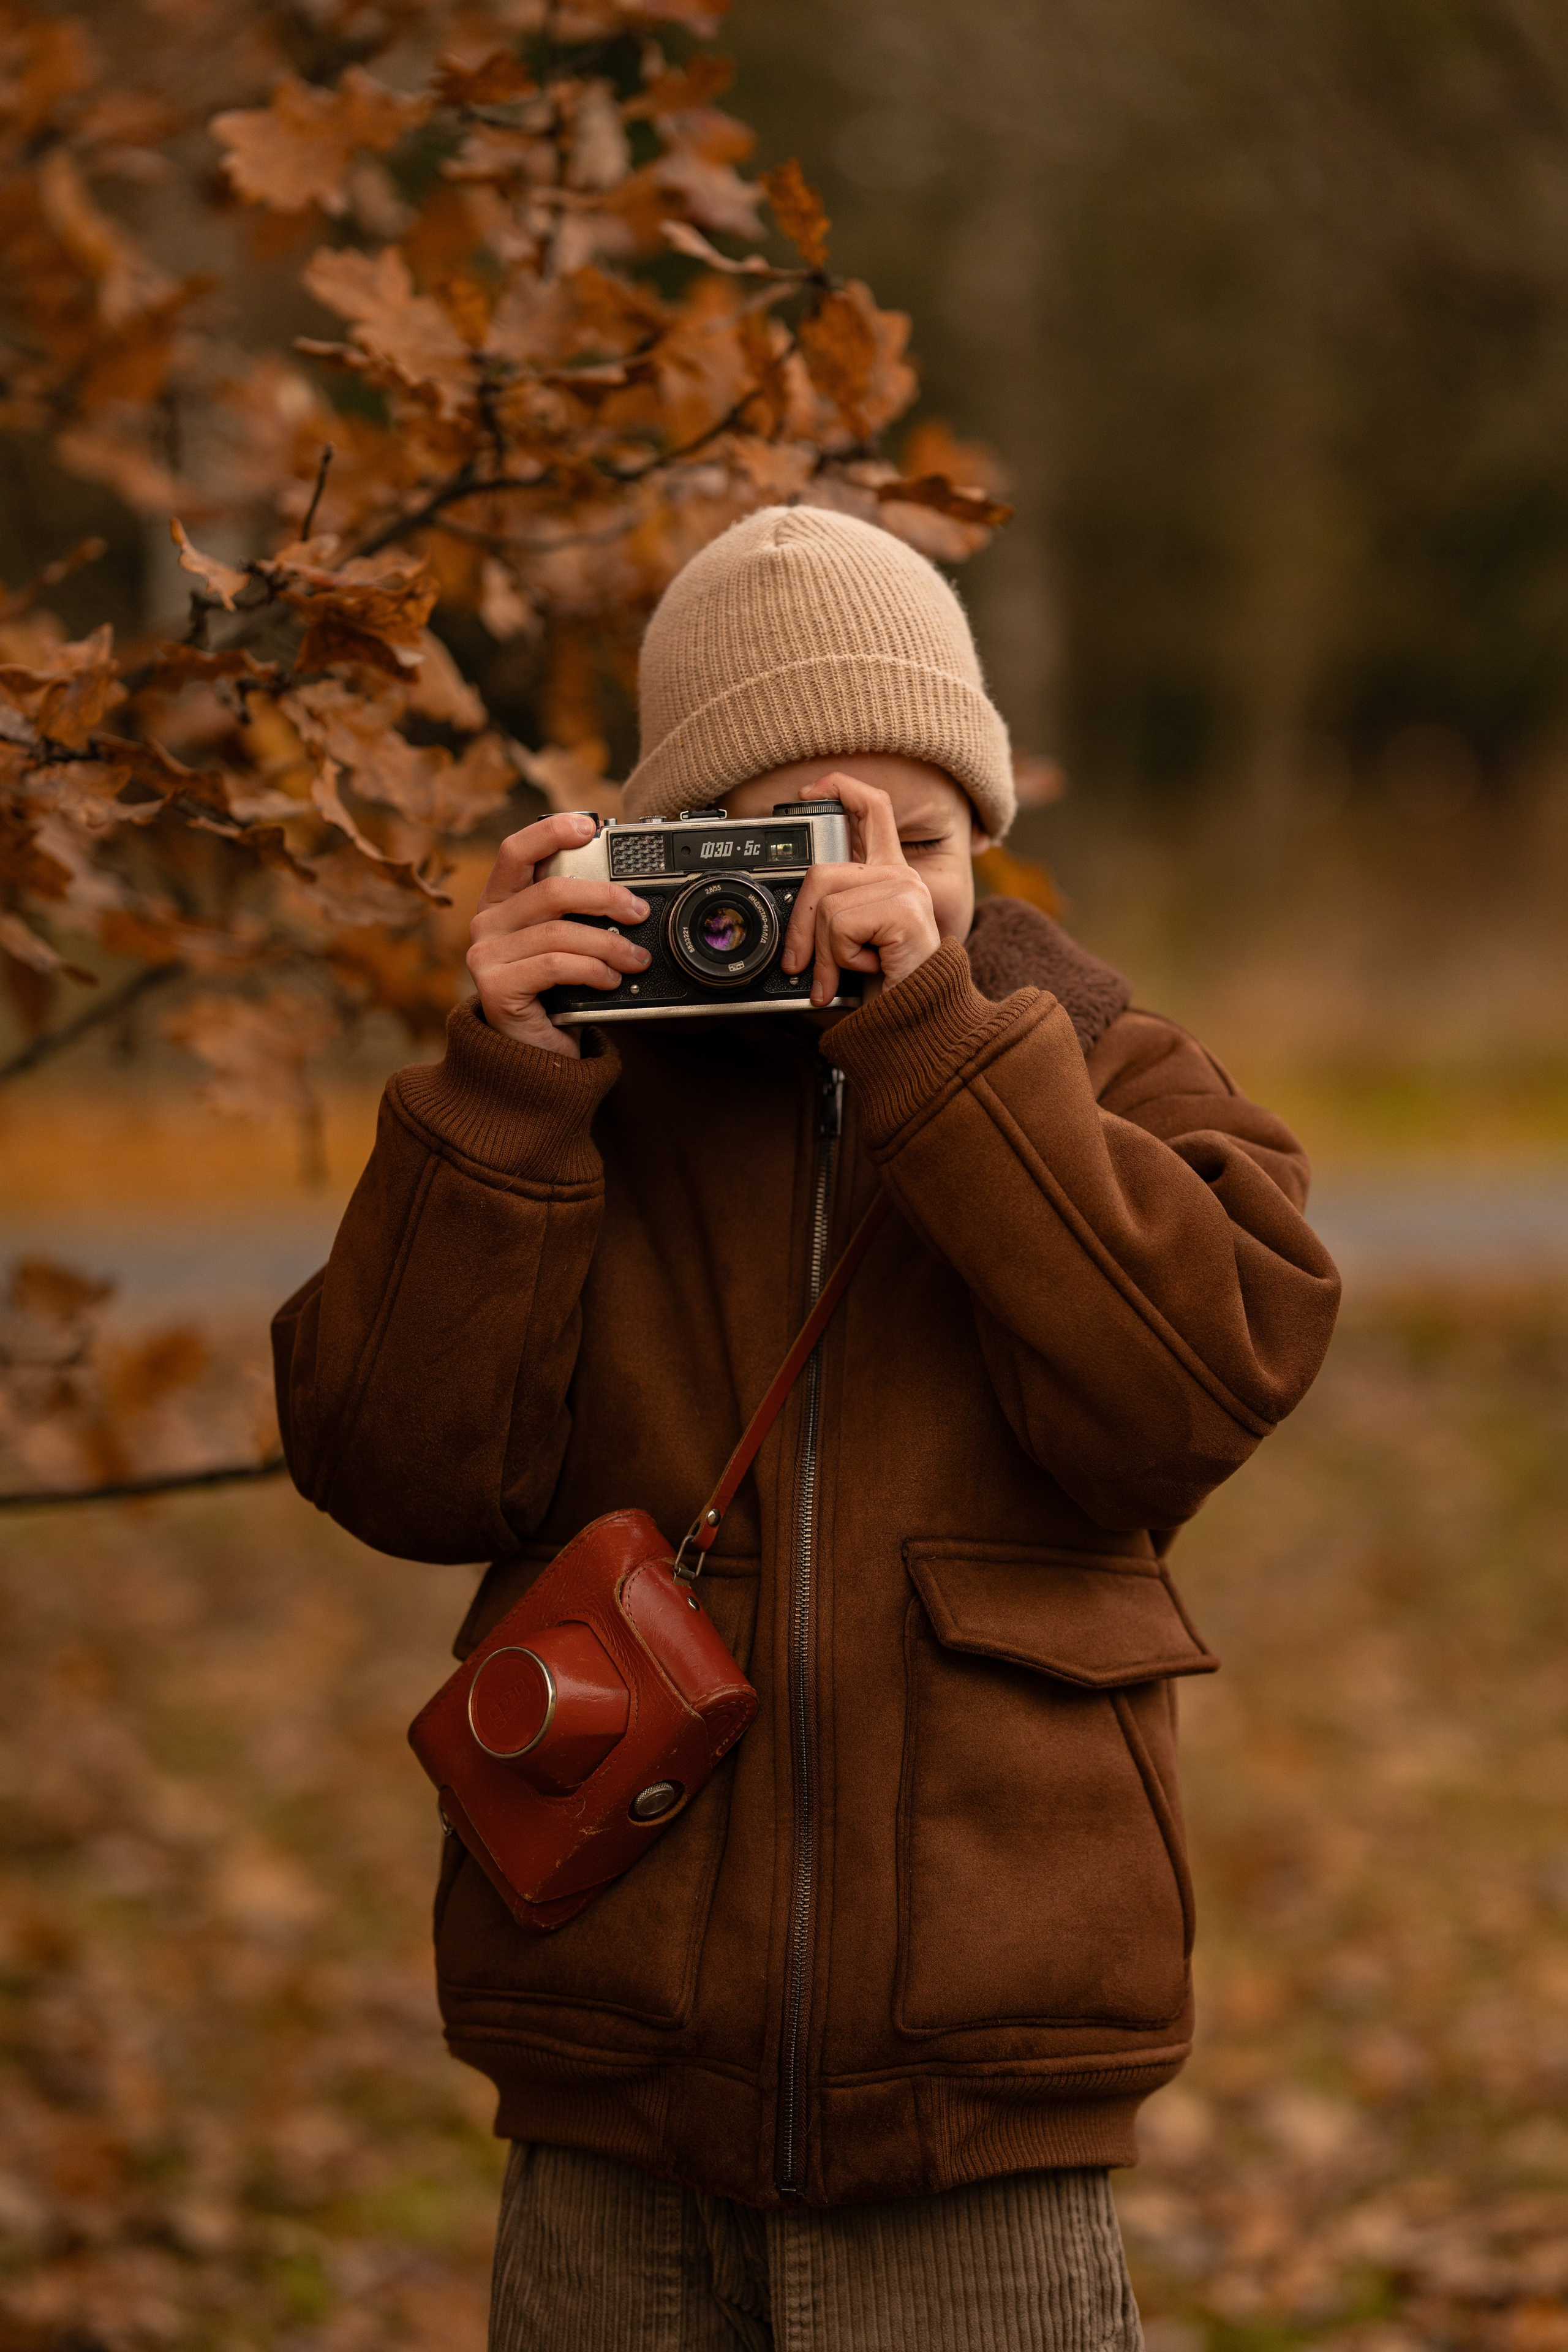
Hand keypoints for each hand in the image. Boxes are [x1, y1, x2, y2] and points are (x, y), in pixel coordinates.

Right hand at [467, 811, 651, 1056]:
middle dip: (605, 897)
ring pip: (558, 931)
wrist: (534, 1056)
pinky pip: (555, 965)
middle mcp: (486, 923)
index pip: (516, 851)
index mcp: (500, 902)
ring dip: (609, 943)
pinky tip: (611, 979)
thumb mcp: (566, 946)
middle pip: (549, 890)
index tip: (589, 825)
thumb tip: (629, 897)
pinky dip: (592, 969)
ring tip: (635, 958)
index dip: (551, 831)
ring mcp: (486, 955)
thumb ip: (578, 916)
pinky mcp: (496, 987)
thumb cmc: (554, 996)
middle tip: (638, 911)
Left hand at [780, 774, 941, 1005]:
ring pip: (828, 906)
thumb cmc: (884, 991)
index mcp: (890, 875)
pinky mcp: (904, 910)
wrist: (917, 1025)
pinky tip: (870, 968)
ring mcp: (906, 890)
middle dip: (800, 926)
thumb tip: (786, 914)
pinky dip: (842, 959)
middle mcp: (902, 875)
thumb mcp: (847, 946)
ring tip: (848, 973)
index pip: (873, 808)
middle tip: (801, 965)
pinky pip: (841, 925)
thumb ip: (827, 917)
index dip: (840, 788)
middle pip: (823, 872)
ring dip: (825, 953)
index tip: (809, 792)